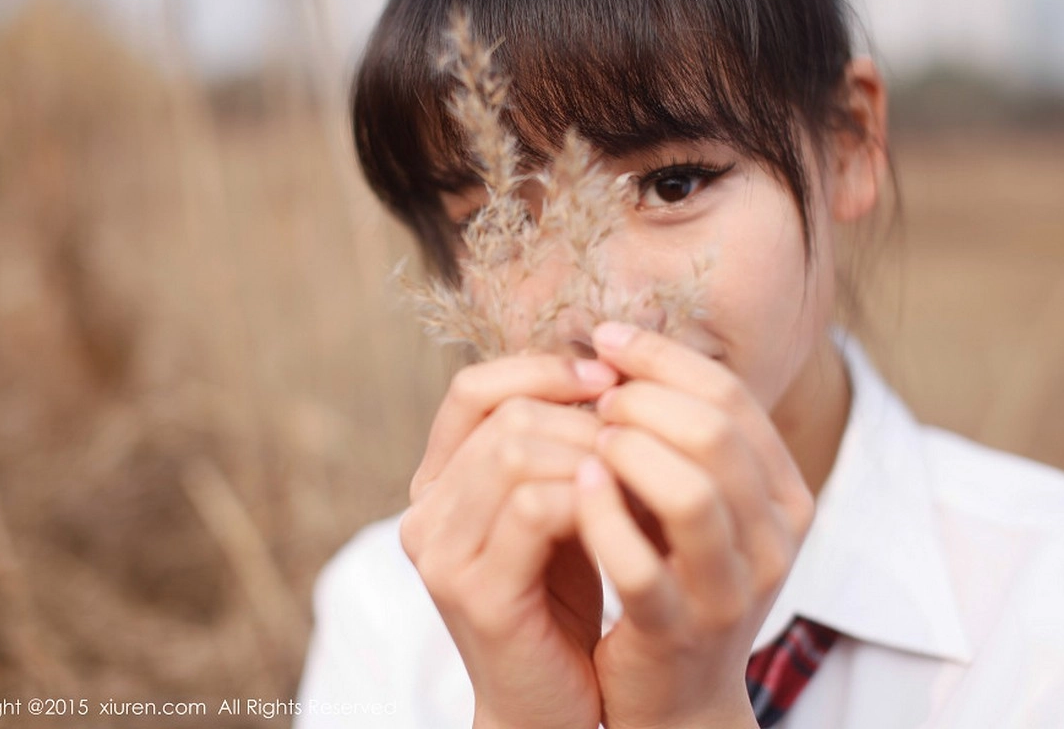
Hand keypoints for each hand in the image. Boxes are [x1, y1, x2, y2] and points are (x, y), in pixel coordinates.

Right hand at [399, 353, 617, 728]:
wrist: (550, 706)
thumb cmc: (563, 600)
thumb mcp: (556, 510)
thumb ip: (558, 449)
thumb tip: (610, 368)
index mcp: (438, 485)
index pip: (472, 391)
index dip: (541, 370)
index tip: (609, 378)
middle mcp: (425, 514)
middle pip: (505, 418)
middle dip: (584, 419)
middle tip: (638, 437)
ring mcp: (443, 553)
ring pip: (517, 453)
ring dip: (592, 454)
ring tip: (636, 473)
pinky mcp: (476, 592)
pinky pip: (535, 508)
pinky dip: (590, 499)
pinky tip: (624, 512)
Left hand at [576, 322, 815, 728]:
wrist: (674, 696)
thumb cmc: (674, 577)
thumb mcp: (695, 504)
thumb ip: (679, 438)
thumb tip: (620, 350)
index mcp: (783, 496)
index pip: (732, 399)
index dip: (664, 358)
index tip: (607, 339)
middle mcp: (772, 541)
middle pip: (716, 435)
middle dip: (645, 398)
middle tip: (598, 396)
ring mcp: (729, 590)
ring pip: (691, 494)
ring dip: (629, 451)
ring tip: (590, 438)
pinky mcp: (677, 632)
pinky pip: (640, 567)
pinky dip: (603, 519)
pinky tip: (575, 488)